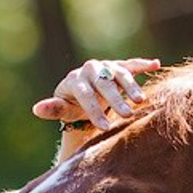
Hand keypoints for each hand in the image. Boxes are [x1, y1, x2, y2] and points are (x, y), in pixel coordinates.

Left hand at [33, 57, 160, 129]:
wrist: (83, 94)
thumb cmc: (72, 105)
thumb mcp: (63, 109)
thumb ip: (53, 109)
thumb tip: (36, 109)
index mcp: (75, 80)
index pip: (85, 96)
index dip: (94, 111)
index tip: (104, 127)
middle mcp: (90, 69)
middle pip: (104, 84)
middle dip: (116, 100)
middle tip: (127, 115)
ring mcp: (105, 66)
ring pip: (120, 74)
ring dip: (132, 86)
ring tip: (141, 100)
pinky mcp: (118, 66)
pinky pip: (131, 64)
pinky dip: (143, 64)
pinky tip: (156, 65)